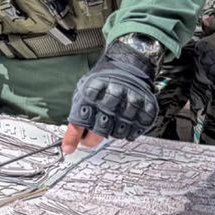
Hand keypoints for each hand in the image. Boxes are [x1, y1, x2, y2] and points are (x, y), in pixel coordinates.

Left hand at [63, 38, 159, 153]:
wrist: (127, 66)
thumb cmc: (102, 83)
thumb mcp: (83, 93)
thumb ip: (77, 117)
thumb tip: (68, 145)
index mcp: (92, 90)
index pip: (80, 120)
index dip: (74, 137)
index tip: (69, 148)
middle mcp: (112, 95)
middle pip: (100, 130)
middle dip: (93, 138)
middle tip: (92, 136)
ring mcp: (131, 100)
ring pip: (118, 132)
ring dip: (113, 133)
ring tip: (110, 122)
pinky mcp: (146, 106)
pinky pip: (137, 129)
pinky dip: (130, 131)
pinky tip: (125, 123)